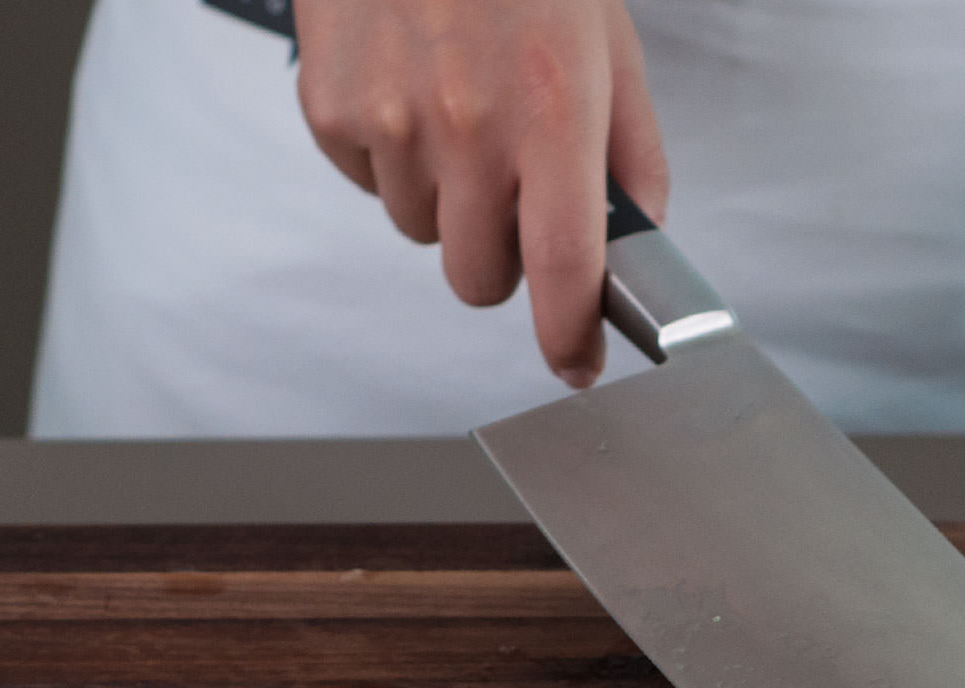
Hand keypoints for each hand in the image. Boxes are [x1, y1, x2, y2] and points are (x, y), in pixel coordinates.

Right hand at [291, 0, 668, 387]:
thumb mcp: (610, 45)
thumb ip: (631, 156)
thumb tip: (634, 241)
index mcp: (553, 110)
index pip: (564, 266)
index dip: (570, 338)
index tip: (577, 364)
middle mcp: (469, 123)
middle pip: (480, 279)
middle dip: (502, 258)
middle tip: (512, 190)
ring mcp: (390, 119)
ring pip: (422, 233)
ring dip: (445, 200)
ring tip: (457, 109)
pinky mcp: (330, 107)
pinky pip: (365, 185)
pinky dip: (390, 158)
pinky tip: (409, 88)